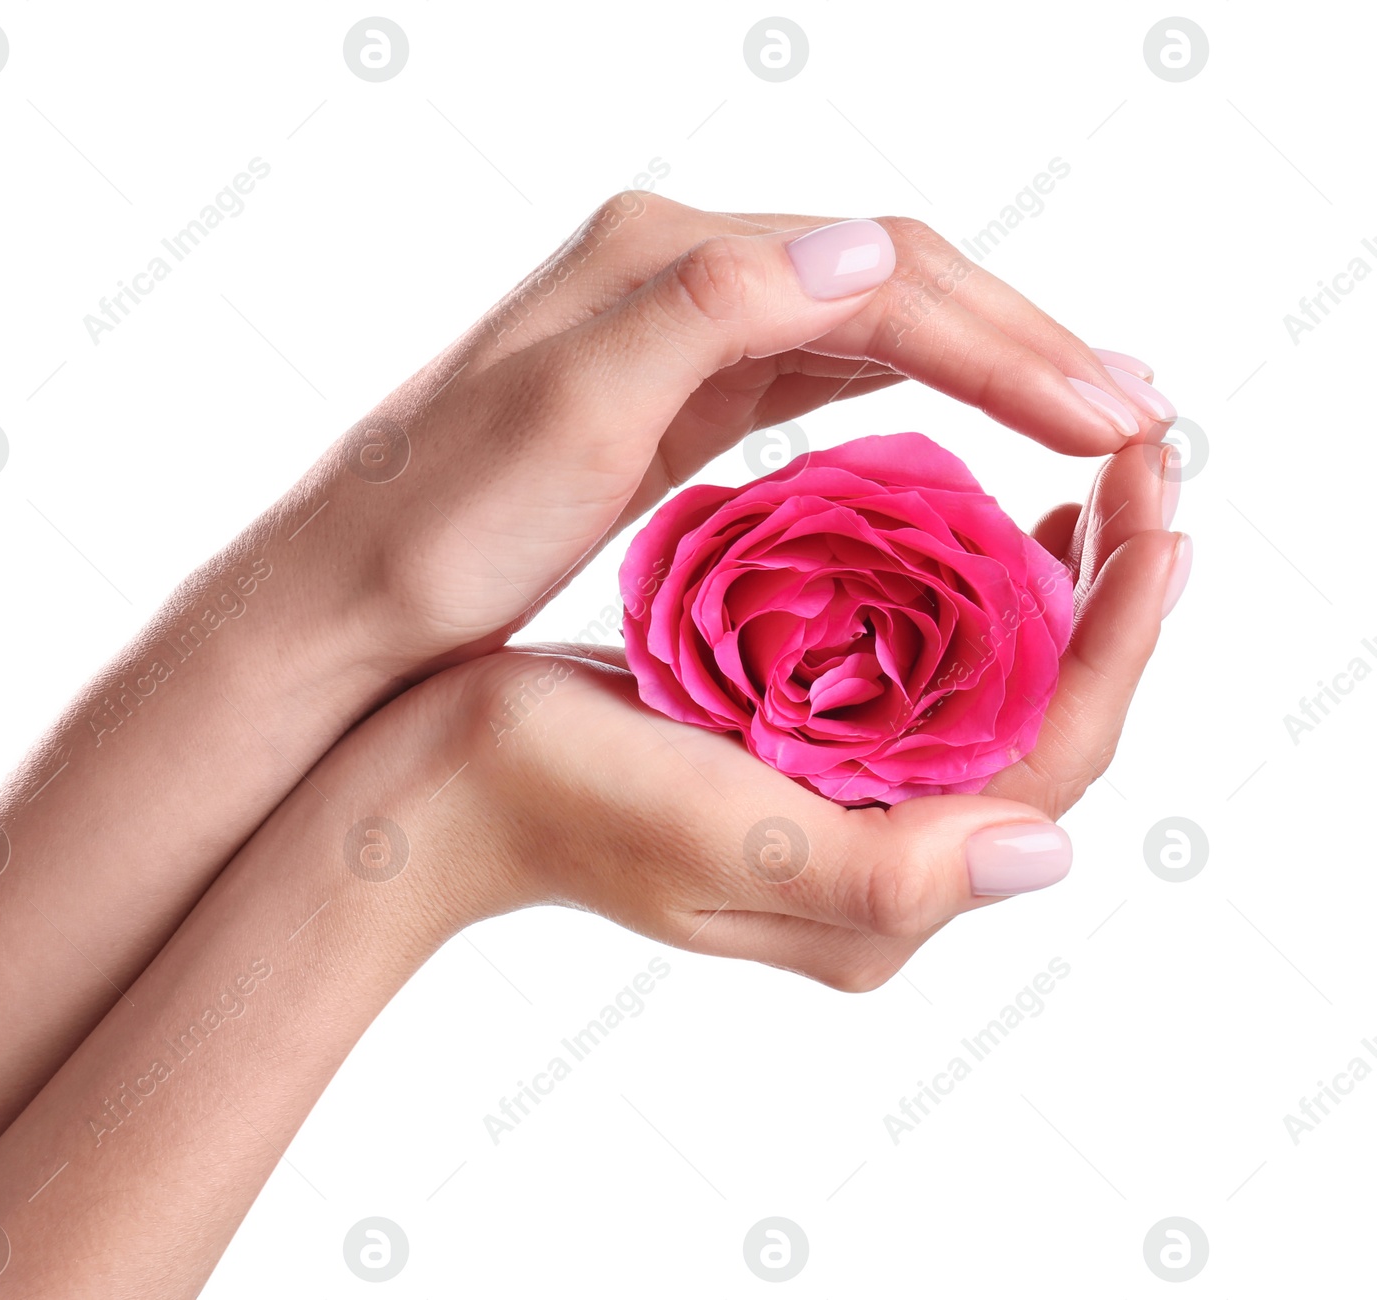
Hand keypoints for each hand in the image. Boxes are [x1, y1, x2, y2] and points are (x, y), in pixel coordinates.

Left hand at [315, 194, 1176, 672]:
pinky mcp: (670, 396)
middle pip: (892, 282)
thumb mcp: (564, 418)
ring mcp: (675, 332)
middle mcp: (677, 273)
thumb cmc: (438, 528)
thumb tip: (869, 248)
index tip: (1110, 412)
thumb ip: (707, 317)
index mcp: (665, 260)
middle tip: (1135, 412)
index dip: (1010, 340)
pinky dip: (908, 392)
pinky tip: (961, 425)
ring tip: (1084, 419)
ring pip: (868, 324)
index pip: (882, 274)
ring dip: (980, 364)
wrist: (343, 598)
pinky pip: (821, 372)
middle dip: (1021, 342)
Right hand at [390, 436, 1186, 989]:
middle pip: (1047, 721)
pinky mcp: (799, 754)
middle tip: (1142, 466)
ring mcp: (842, 806)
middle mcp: (885, 863)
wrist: (437, 789)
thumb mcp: (718, 845)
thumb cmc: (559, 806)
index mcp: (885, 899)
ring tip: (1080, 482)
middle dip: (1108, 594)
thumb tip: (1048, 855)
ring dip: (1049, 586)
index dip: (1121, 636)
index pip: (1057, 762)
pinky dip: (962, 593)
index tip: (1159, 512)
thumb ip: (884, 876)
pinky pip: (920, 673)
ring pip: (993, 691)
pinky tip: (963, 522)